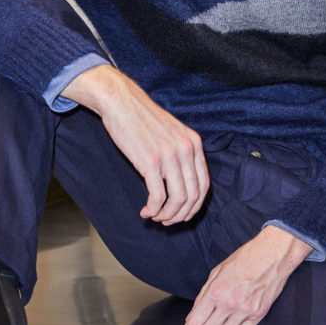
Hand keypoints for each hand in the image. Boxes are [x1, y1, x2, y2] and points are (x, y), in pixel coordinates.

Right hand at [62, 65, 208, 223]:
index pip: (204, 184)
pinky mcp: (151, 162)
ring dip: (167, 215)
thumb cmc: (142, 119)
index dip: (195, 205)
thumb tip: (181, 182)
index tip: (183, 214)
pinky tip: (145, 211)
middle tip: (167, 221)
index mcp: (194, 143)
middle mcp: (186, 150)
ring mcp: (170, 156)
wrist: (121, 103)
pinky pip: (158, 197)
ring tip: (155, 217)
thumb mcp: (172, 132)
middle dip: (181, 215)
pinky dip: (153, 209)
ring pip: (178, 200)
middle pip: (193, 196)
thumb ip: (181, 153)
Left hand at [181, 225, 312, 324]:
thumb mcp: (217, 271)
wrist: (272, 255)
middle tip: (205, 323)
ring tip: (221, 321)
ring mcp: (245, 310)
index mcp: (216, 290)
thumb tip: (194, 314)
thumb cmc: (244, 259)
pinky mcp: (259, 314)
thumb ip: (204, 294)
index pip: (196, 320)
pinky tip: (235, 320)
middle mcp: (230, 303)